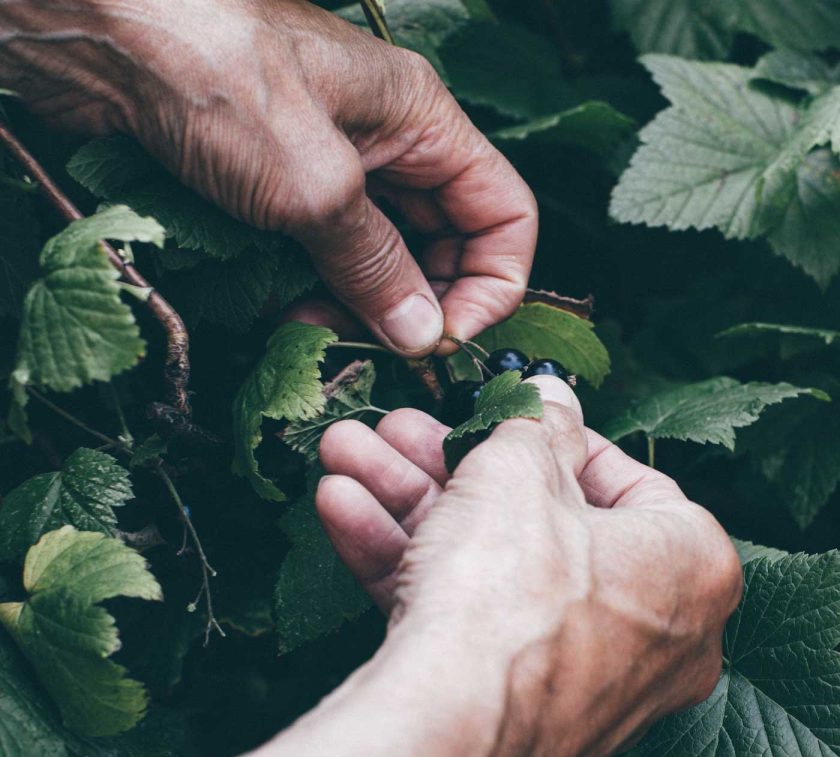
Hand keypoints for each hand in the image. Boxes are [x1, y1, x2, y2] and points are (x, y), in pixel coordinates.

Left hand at [0, 0, 536, 355]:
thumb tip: (421, 333)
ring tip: (313, 331)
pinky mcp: (282, 190)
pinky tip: (282, 313)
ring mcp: (333, 169)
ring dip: (357, 308)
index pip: (503, 214)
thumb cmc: (209, 73)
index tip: (445, 339)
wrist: (95, 33)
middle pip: (443, 245)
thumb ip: (375, 264)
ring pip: (380, 259)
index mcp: (422, 121)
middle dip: (416, 305)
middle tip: (374, 347)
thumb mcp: (312, 183)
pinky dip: (313, 294)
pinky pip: (323, 257)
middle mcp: (388, 145)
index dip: (491, 284)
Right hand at [316, 376, 742, 756]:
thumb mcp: (518, 471)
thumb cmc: (510, 591)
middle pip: (537, 525)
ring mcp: (579, 683)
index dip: (554, 438)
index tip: (504, 420)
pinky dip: (407, 567)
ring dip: (408, 507)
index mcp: (689, 567)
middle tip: (399, 430)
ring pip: (486, 571)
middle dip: (448, 468)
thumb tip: (551, 398)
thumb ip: (535, 425)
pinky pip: (465, 622)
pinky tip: (342, 511)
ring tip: (346, 455)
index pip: (629, 482)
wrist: (446, 734)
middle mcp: (651, 634)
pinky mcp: (513, 715)